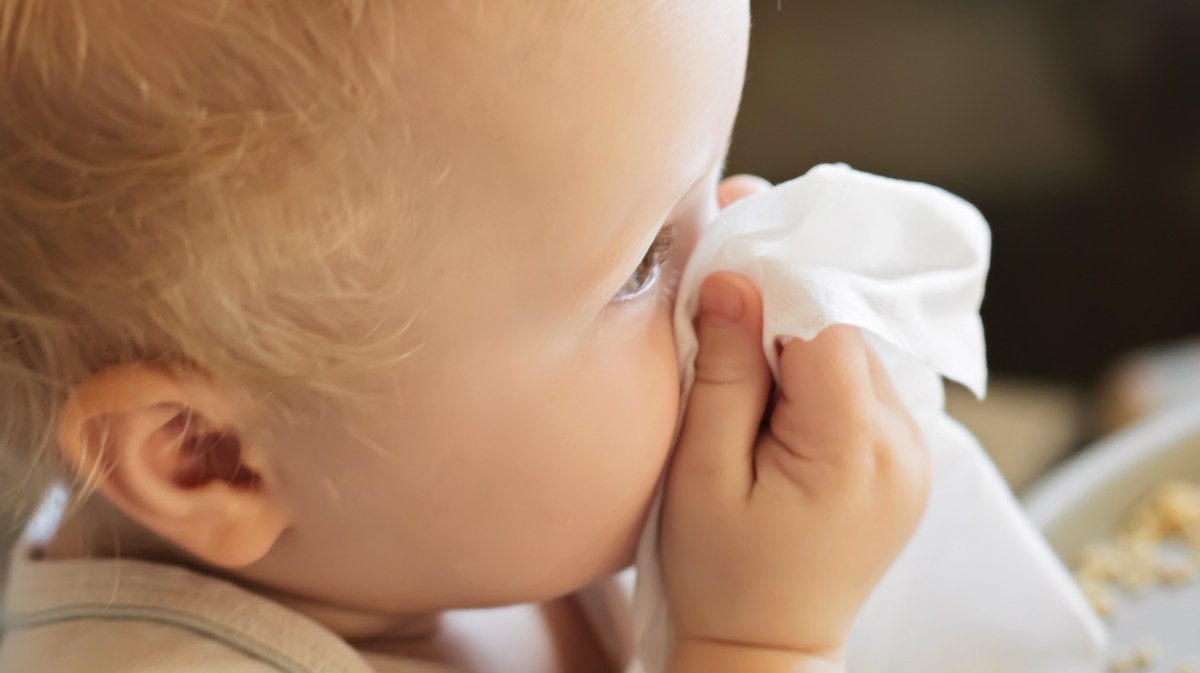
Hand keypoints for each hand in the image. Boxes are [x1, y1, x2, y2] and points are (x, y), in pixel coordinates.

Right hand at [663, 177, 929, 668]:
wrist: (766, 650)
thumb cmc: (721, 572)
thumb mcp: (701, 472)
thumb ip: (725, 373)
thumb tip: (732, 278)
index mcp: (855, 450)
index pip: (829, 322)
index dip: (773, 300)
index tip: (723, 306)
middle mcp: (905, 447)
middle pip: (850, 331)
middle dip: (787, 322)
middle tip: (727, 343)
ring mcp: (917, 456)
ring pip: (860, 353)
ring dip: (805, 351)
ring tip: (754, 394)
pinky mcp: (909, 462)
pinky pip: (869, 387)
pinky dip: (825, 380)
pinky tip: (785, 411)